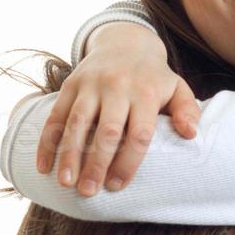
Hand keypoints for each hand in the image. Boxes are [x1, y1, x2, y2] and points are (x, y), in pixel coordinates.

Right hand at [35, 22, 199, 196]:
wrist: (125, 42)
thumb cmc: (153, 77)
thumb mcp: (177, 88)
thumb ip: (187, 110)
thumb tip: (191, 135)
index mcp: (145, 93)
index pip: (139, 134)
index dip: (127, 163)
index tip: (117, 186)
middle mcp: (117, 87)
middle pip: (107, 132)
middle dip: (96, 164)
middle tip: (89, 192)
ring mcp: (91, 85)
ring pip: (77, 123)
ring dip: (69, 154)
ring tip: (65, 183)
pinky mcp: (70, 84)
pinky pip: (55, 114)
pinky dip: (47, 141)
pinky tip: (43, 166)